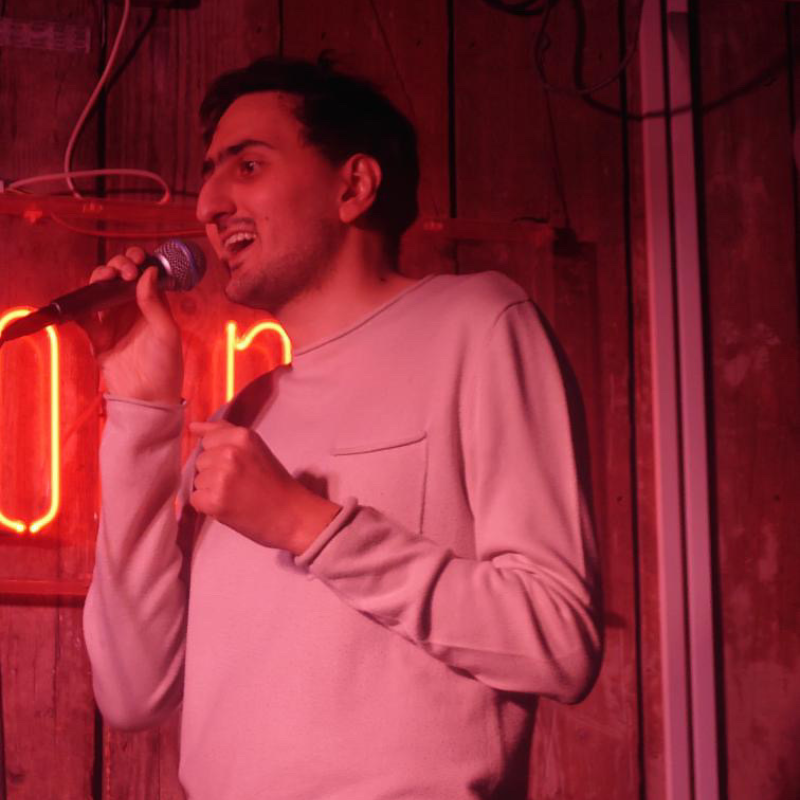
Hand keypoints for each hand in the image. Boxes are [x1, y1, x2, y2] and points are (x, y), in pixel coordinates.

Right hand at [76, 247, 182, 403]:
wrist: (148, 398)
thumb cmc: (166, 366)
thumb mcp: (166, 333)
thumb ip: (155, 303)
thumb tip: (148, 272)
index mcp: (154, 304)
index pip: (143, 273)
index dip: (138, 261)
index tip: (137, 260)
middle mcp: (133, 308)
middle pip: (119, 276)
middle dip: (118, 265)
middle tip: (123, 271)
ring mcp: (113, 320)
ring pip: (99, 289)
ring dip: (99, 277)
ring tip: (105, 279)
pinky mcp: (97, 336)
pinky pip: (83, 316)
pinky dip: (78, 306)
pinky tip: (82, 302)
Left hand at [189, 420, 340, 554]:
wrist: (293, 516)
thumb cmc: (275, 483)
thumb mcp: (254, 448)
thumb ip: (225, 433)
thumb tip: (193, 426)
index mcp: (242, 436)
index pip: (208, 441)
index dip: (220, 456)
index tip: (239, 467)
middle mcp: (230, 452)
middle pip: (201, 460)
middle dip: (214, 473)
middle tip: (240, 484)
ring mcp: (221, 476)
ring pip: (197, 480)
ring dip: (211, 490)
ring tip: (236, 496)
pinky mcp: (215, 500)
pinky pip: (196, 499)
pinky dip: (209, 506)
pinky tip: (229, 507)